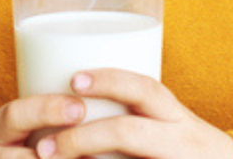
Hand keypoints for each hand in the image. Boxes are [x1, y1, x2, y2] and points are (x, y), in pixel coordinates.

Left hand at [35, 69, 232, 158]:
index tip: (74, 80)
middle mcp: (179, 138)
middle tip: (46, 145)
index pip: (145, 90)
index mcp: (174, 115)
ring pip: (130, 151)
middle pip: (129, 133)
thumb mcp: (168, 121)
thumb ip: (132, 112)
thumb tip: (72, 101)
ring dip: (88, 152)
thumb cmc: (185, 144)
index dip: (110, 82)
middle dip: (85, 137)